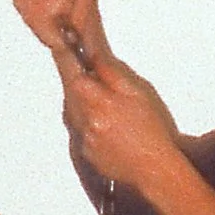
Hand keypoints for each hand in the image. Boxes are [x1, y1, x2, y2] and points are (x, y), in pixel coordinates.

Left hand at [63, 50, 181, 193]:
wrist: (155, 167)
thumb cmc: (152, 129)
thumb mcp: (138, 90)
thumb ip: (111, 71)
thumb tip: (93, 55)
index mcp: (96, 99)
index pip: (70, 70)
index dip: (63, 56)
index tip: (59, 46)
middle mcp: (84, 119)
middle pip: (70, 92)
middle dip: (75, 81)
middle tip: (88, 75)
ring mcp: (84, 138)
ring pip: (74, 112)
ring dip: (82, 102)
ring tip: (106, 105)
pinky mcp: (87, 153)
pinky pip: (81, 131)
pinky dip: (89, 124)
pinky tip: (109, 125)